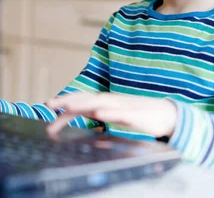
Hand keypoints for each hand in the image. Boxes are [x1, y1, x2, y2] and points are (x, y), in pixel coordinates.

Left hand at [45, 92, 176, 138]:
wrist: (165, 114)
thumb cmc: (139, 115)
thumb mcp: (113, 114)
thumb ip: (97, 112)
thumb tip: (79, 115)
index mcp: (105, 102)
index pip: (81, 99)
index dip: (64, 100)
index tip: (48, 104)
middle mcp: (110, 101)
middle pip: (85, 98)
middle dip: (66, 100)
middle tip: (49, 104)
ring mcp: (121, 106)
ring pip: (98, 102)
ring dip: (81, 103)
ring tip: (66, 105)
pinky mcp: (134, 114)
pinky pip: (119, 113)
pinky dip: (108, 112)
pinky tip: (98, 113)